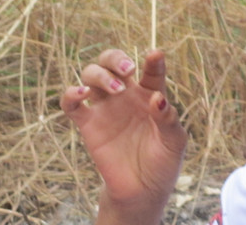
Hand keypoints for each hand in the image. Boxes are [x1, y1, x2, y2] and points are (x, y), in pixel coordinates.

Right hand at [61, 49, 187, 222]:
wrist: (142, 191)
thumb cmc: (163, 162)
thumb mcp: (174, 142)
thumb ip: (168, 119)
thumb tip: (157, 98)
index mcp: (150, 94)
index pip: (151, 70)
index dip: (154, 60)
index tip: (155, 55)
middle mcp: (126, 96)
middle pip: (111, 61)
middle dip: (115, 58)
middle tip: (128, 70)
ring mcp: (105, 108)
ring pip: (91, 74)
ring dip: (100, 74)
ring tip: (116, 90)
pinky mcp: (88, 124)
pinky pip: (71, 104)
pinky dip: (71, 93)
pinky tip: (82, 93)